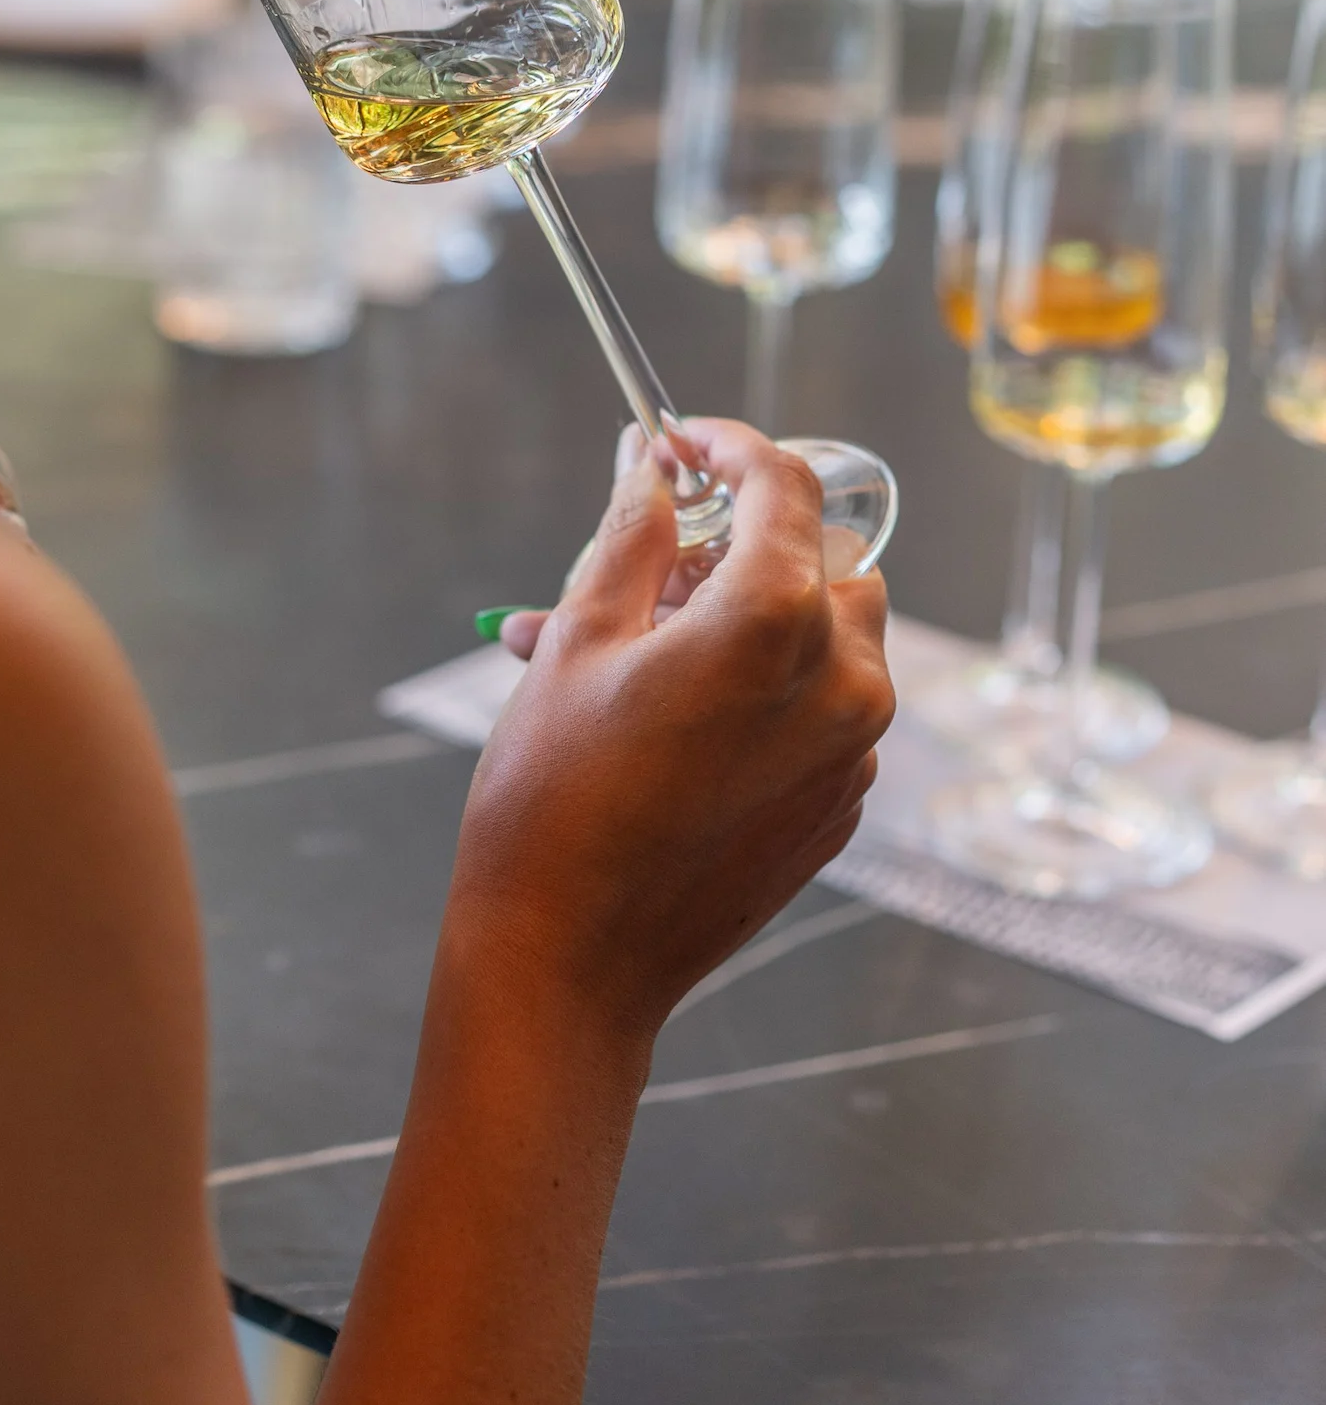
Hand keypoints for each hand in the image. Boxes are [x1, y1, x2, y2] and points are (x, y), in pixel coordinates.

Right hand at [447, 420, 893, 1039]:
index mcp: (777, 624)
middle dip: (737, 544)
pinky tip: (664, 713)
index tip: (683, 443)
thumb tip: (654, 466)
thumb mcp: (578, 641)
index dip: (732, 446)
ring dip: (744, 616)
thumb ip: (633, 534)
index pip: (786, 486)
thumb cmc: (553, 800)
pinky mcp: (839, 806)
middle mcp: (842, 682)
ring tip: (630, 646)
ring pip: (825, 634)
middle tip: (644, 567)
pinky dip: (761, 686)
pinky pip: (821, 707)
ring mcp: (851, 754)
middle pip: (818, 559)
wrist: (567, 962)